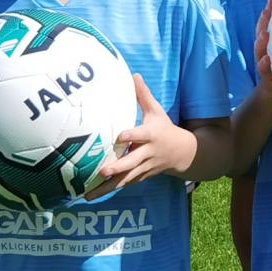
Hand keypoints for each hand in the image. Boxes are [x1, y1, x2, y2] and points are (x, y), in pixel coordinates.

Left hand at [93, 75, 197, 189]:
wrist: (183, 153)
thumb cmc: (165, 129)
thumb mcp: (157, 111)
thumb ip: (143, 95)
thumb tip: (133, 75)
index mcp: (151, 135)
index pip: (140, 135)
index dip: (130, 136)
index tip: (119, 137)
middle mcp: (147, 153)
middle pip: (132, 162)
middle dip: (118, 167)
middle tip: (103, 171)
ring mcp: (143, 167)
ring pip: (125, 178)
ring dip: (108, 186)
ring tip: (88, 194)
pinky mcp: (139, 176)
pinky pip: (123, 184)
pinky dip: (108, 190)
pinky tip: (91, 195)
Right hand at [252, 0, 271, 95]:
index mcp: (270, 42)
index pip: (268, 24)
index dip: (269, 12)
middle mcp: (264, 49)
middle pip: (261, 32)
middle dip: (263, 22)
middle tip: (267, 11)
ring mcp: (263, 61)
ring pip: (260, 49)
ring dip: (261, 41)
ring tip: (264, 34)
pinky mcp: (266, 76)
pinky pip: (264, 70)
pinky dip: (264, 64)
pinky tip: (266, 60)